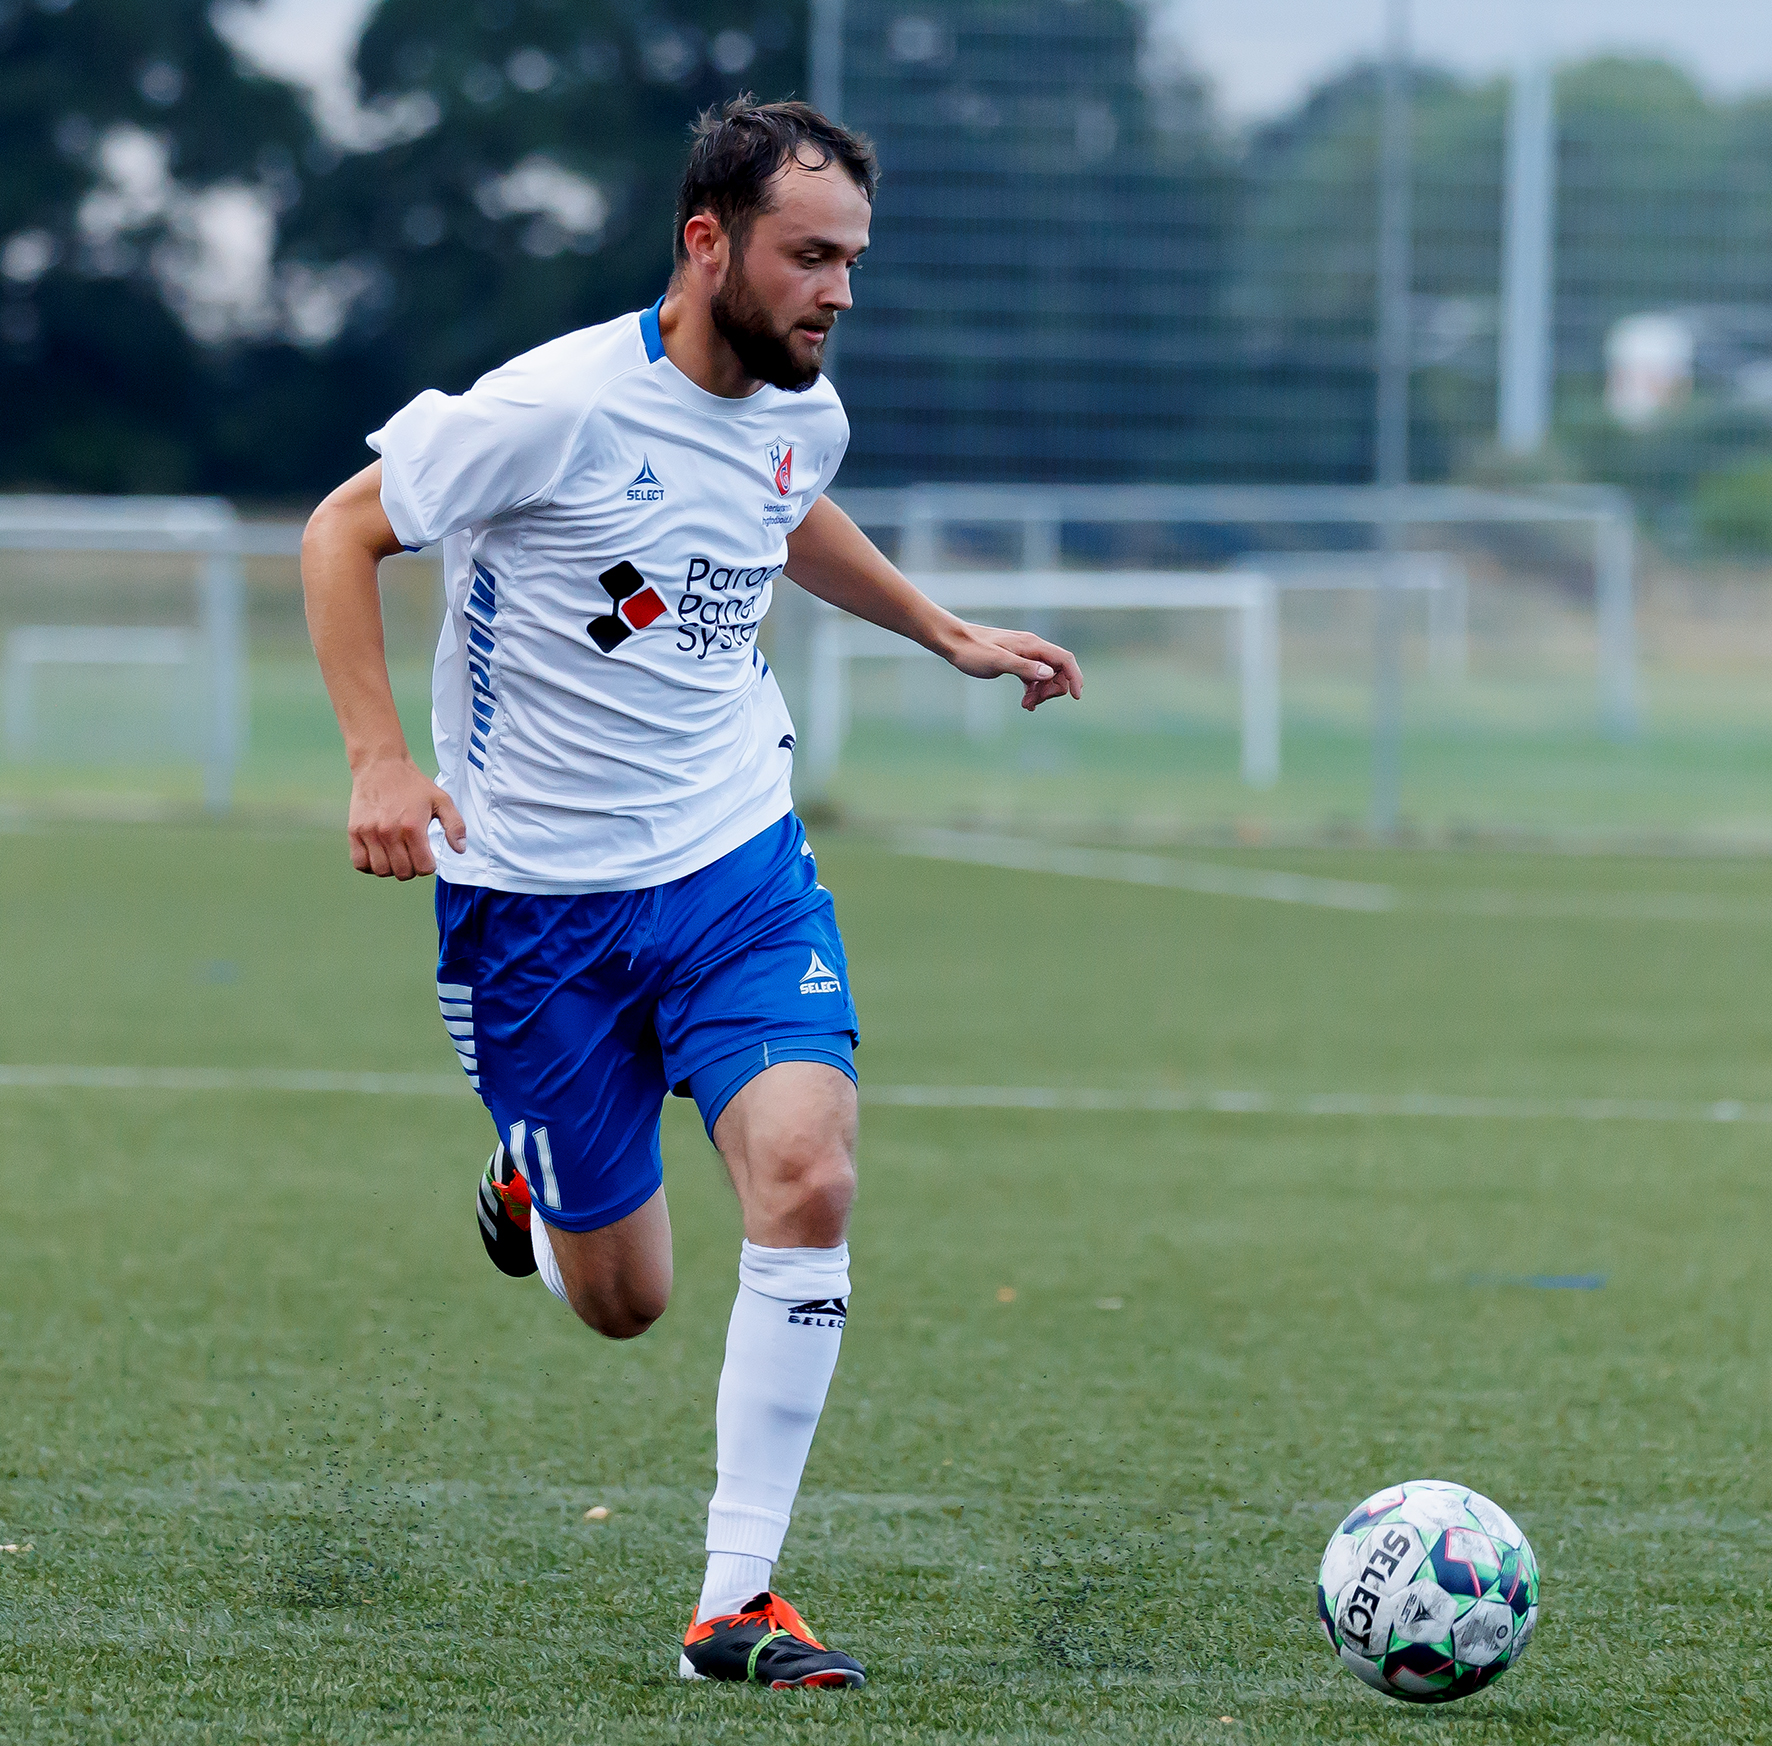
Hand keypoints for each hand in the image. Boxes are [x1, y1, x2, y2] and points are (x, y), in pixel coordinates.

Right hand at [347, 756, 466, 878]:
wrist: (381, 766)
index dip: (428, 866)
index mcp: (412, 827)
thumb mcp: (442, 800)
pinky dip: (370, 865)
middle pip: (402, 873)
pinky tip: (380, 854)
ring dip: (392, 868)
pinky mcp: (354, 832)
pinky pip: (360, 863)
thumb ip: (455, 825)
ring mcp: (369, 833)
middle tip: (413, 856)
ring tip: (397, 855)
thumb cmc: (412, 784)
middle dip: (412, 869)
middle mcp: (389, 832)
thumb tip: (460, 849)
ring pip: (381, 871)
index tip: (427, 856)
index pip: (423, 868)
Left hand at [941, 623, 1083, 711]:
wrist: (953, 642)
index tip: (1077, 698)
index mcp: (1032, 645)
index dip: (1075, 678)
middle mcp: (1032, 647)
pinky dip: (1034, 690)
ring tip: (1026, 706)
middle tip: (1033, 704)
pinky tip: (1027, 703)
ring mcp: (1025, 653)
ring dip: (1042, 693)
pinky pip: (1034, 676)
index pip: (1065, 659)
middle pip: (1058, 670)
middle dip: (1053, 690)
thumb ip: (1024, 668)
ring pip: (1046, 675)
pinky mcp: (1016, 660)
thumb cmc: (973, 651)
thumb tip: (1050, 674)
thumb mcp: (998, 662)